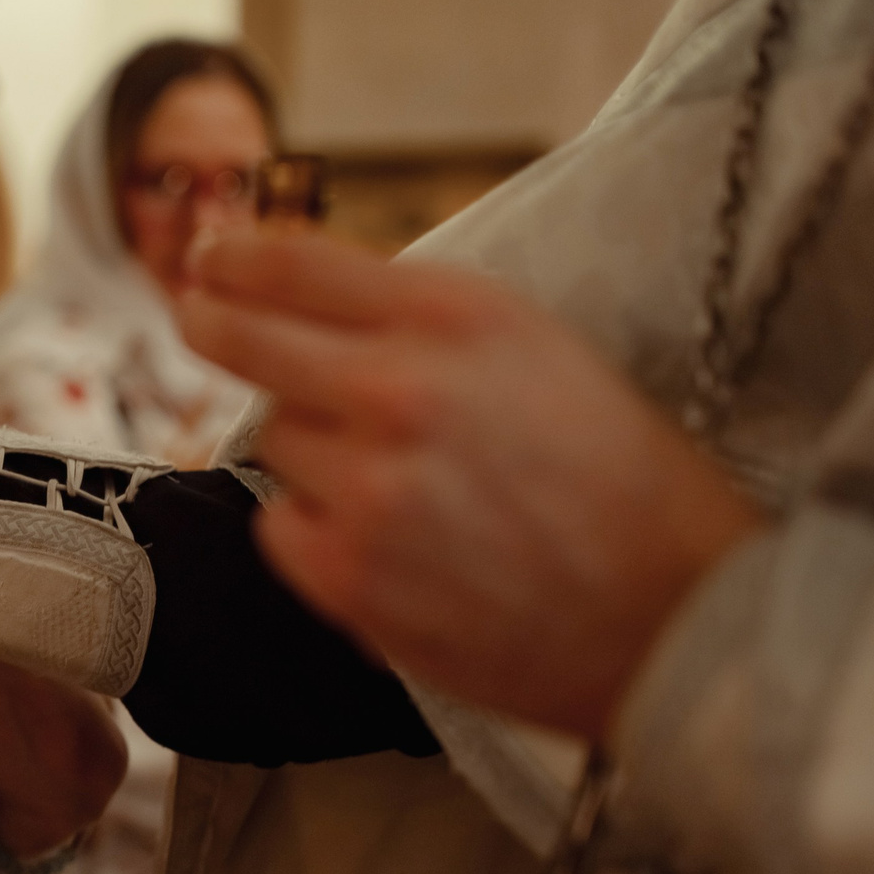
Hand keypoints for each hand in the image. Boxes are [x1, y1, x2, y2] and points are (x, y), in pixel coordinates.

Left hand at [177, 228, 765, 740]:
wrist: (674, 615)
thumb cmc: (621, 479)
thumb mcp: (538, 347)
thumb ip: (421, 318)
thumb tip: (307, 293)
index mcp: (458, 317)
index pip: (296, 263)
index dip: (234, 258)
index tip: (208, 259)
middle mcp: (400, 389)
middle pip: (245, 339)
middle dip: (213, 323)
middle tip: (198, 317)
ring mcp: (367, 486)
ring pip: (274, 439)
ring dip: (313, 450)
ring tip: (403, 481)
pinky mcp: (348, 574)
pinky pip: (280, 525)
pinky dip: (316, 529)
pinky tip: (389, 541)